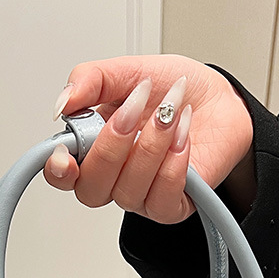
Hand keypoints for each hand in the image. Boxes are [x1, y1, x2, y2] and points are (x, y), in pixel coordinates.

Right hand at [43, 55, 253, 223]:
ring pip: (128, 192)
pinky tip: (182, 136)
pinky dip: (173, 163)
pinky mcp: (171, 206)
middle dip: (112, 148)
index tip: (64, 155)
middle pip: (91, 190)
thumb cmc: (173, 89)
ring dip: (151, 147)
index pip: (62, 175)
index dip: (59, 171)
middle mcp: (113, 178)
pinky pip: (162, 198)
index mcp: (92, 148)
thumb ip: (90, 80)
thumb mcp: (128, 71)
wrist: (219, 99)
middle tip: (133, 108)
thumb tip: (63, 102)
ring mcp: (141, 195)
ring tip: (170, 112)